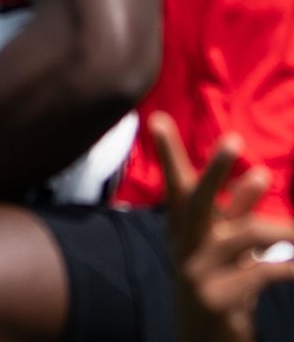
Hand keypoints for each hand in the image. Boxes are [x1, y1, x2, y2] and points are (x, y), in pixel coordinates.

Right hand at [151, 112, 293, 341]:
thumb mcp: (229, 245)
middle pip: (197, 199)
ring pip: (243, 234)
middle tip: (233, 139)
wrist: (205, 337)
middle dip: (216, 169)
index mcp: (183, 229)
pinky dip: (284, 268)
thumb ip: (240, 212)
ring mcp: (195, 271)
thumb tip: (261, 173)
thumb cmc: (222, 283)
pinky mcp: (213, 297)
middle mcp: (184, 245)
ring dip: (278, 228)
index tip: (156, 117)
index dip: (167, 152)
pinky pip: (260, 273)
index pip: (177, 185)